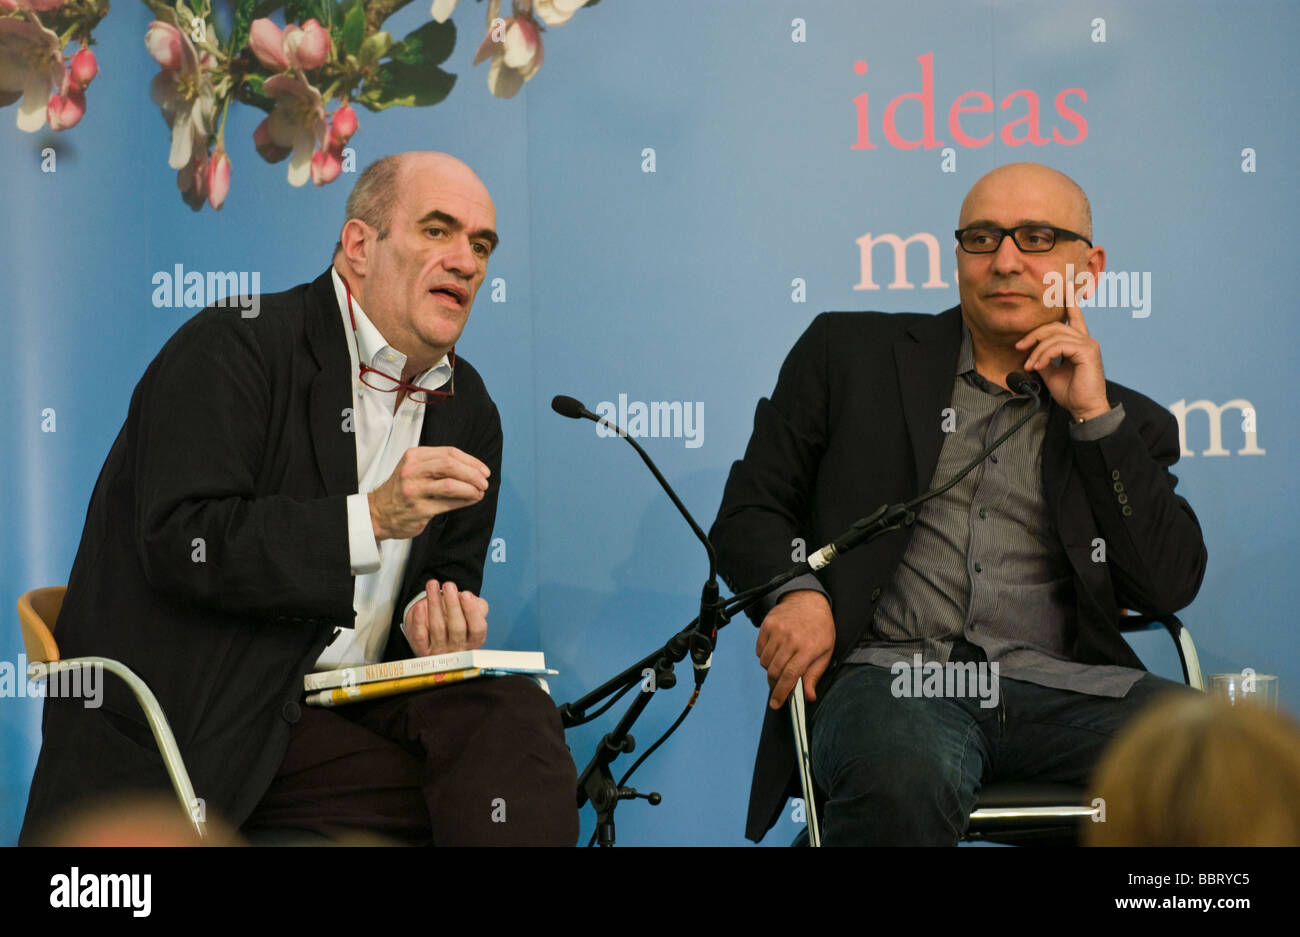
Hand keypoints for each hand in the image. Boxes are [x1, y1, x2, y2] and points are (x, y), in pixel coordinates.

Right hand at [368, 446, 489, 541]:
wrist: (378, 512)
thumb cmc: (402, 489)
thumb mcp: (415, 468)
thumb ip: (439, 464)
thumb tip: (474, 468)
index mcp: (414, 456)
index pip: (449, 453)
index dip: (471, 461)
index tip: (484, 470)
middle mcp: (412, 471)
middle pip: (450, 465)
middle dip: (473, 473)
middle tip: (485, 482)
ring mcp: (414, 490)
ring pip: (450, 484)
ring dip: (471, 488)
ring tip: (480, 492)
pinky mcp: (419, 509)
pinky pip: (448, 503)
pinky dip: (465, 501)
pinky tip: (472, 500)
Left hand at [404, 579, 488, 655]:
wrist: (437, 634)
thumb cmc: (458, 620)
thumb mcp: (474, 613)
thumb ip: (478, 605)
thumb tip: (470, 599)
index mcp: (474, 640)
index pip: (477, 628)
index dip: (472, 611)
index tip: (466, 594)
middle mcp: (458, 649)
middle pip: (457, 628)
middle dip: (452, 605)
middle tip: (449, 586)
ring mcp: (439, 651)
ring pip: (437, 628)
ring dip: (434, 604)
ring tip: (433, 585)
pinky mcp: (422, 650)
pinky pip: (420, 636)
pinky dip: (419, 620)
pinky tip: (420, 606)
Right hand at [756, 590, 834, 708]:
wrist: (809, 601)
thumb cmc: (820, 628)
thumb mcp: (825, 652)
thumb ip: (814, 675)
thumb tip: (808, 696)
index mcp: (808, 647)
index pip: (790, 676)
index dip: (781, 693)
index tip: (776, 704)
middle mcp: (791, 638)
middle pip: (774, 671)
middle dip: (774, 684)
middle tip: (778, 687)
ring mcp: (777, 630)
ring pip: (765, 662)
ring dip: (770, 669)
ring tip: (781, 663)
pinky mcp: (767, 624)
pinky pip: (759, 650)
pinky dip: (764, 655)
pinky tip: (776, 651)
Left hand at [1014, 301, 1109, 420]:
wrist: (1083, 408)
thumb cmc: (1071, 392)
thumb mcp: (1051, 372)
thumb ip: (1043, 358)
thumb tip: (1031, 352)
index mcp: (1078, 342)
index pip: (1073, 317)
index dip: (1069, 301)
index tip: (1064, 286)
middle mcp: (1085, 339)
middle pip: (1054, 326)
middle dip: (1033, 335)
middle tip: (1019, 347)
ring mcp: (1088, 344)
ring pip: (1054, 336)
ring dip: (1036, 351)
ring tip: (1029, 365)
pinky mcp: (1087, 351)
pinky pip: (1059, 346)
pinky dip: (1044, 355)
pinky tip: (1037, 365)